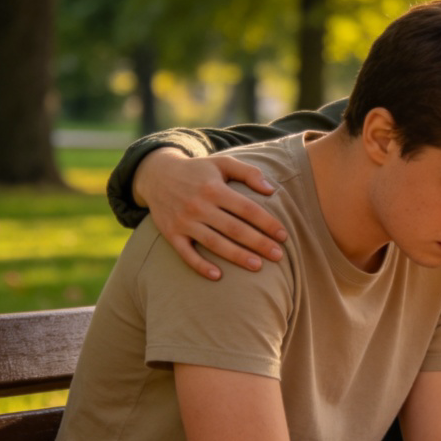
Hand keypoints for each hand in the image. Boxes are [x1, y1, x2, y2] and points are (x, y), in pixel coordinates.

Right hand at [134, 150, 287, 279]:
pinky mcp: (171, 234)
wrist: (156, 175)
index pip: (247, 209)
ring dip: (236, 256)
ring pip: (214, 243)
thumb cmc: (198, 171)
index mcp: (214, 188)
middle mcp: (199, 205)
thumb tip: (271, 190)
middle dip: (258, 243)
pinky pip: (186, 253)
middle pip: (234, 228)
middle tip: (278, 256)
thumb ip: (248, 173)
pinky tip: (218, 276)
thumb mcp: (222, 163)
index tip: (283, 236)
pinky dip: (200, 266)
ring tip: (258, 266)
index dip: (267, 223)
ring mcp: (184, 221)